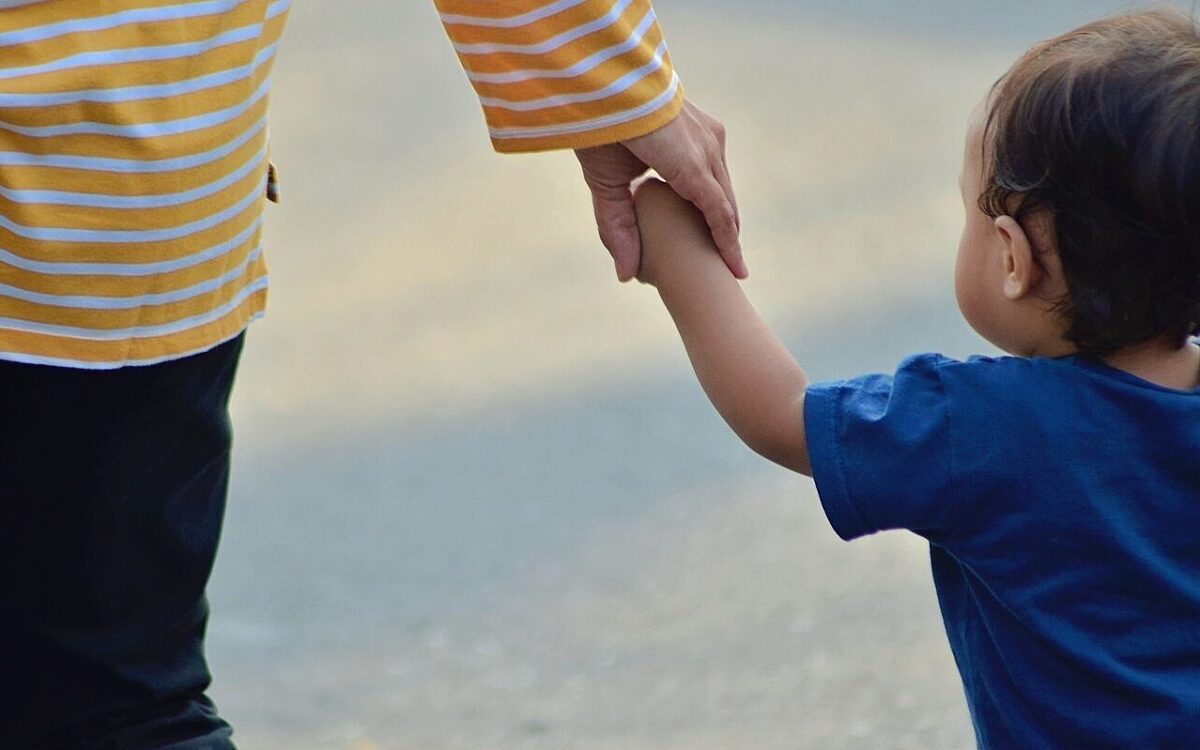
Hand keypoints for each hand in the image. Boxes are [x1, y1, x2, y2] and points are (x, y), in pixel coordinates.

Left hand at [575, 99, 743, 281]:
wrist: (609, 77)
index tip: (737, 273)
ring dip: (723, 214)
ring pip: (724, 185)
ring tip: (721, 244)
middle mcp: (708, 147)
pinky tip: (710, 209)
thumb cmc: (603, 129)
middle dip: (728, 236)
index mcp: (688, 163)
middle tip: (730, 269)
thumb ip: (616, 227)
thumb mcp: (605, 182)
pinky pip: (718, 167)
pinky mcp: (707, 125)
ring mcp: (710, 133)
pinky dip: (716, 191)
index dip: (727, 246)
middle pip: (726, 202)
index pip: (718, 213)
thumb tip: (626, 275)